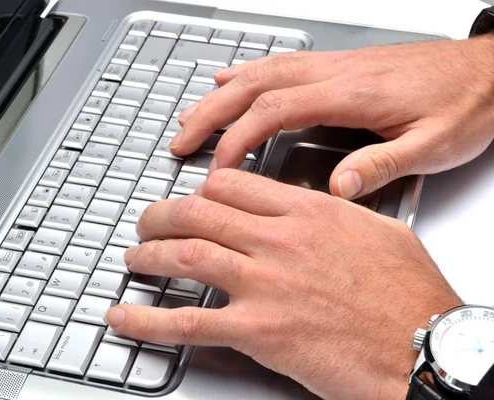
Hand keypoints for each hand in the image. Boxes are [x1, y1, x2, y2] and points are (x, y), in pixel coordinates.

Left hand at [105, 169, 461, 399]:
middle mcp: (278, 240)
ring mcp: (263, 284)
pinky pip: (187, 321)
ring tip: (132, 257)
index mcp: (307, 211)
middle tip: (145, 221)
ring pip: (185, 254)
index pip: (233, 184)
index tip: (194, 198)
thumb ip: (337, 211)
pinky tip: (122, 317)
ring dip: (148, 254)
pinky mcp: (257, 331)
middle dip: (160, 215)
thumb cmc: (408, 294)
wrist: (423, 345)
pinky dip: (146, 320)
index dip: (203, 190)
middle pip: (198, 212)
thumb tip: (318, 200)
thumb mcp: (378, 231)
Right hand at [169, 35, 493, 199]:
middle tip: (180, 140)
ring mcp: (334, 65)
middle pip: (254, 86)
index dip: (237, 138)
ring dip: (221, 94)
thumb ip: (384, 163)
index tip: (217, 168)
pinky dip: (248, 72)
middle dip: (211, 114)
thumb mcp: (436, 144)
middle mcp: (335, 73)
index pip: (274, 112)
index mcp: (351, 94)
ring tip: (191, 114)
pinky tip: (232, 79)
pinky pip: (281, 62)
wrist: (493, 71)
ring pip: (262, 71)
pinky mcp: (340, 65)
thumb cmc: (467, 104)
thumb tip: (339, 186)